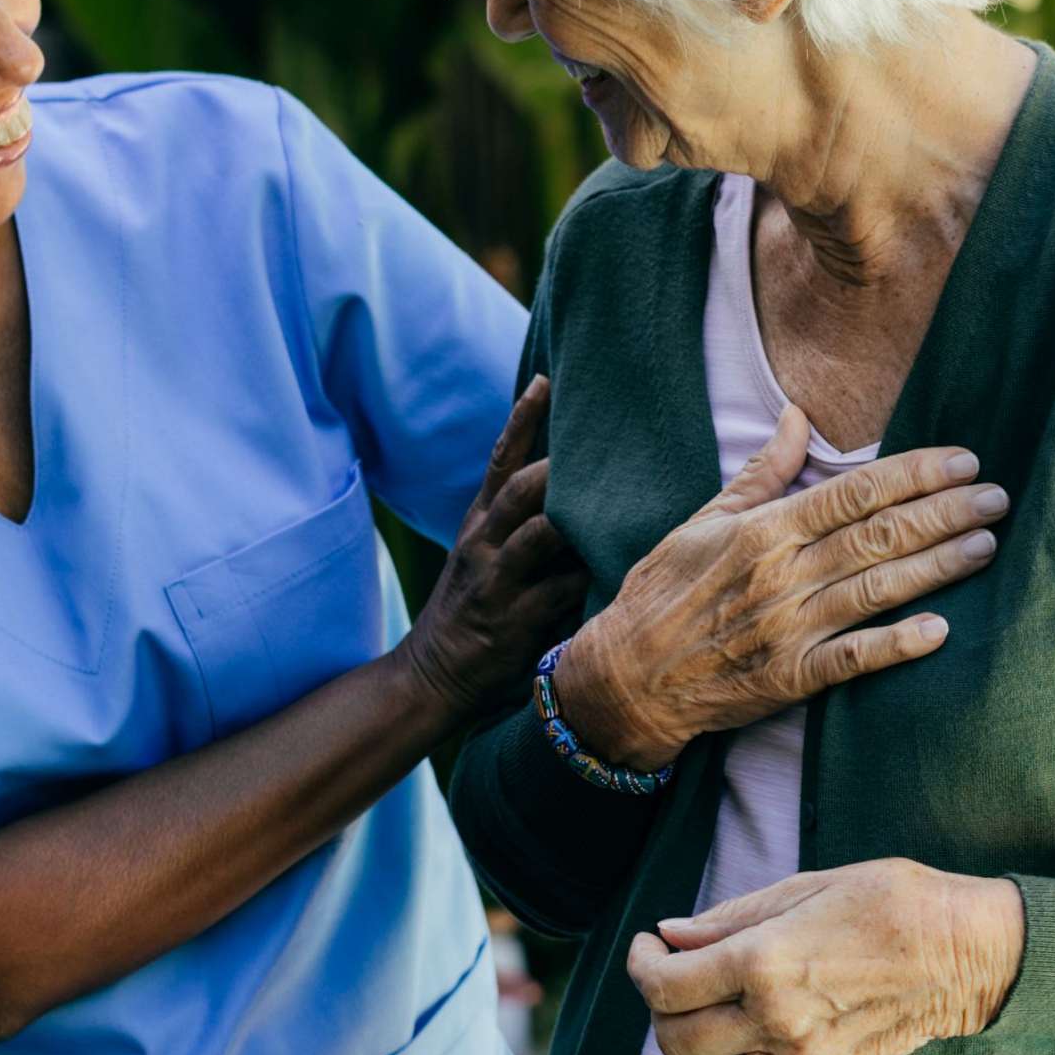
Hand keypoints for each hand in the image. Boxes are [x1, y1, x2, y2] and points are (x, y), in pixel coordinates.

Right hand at [398, 376, 584, 721]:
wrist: (432, 676)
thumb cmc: (474, 612)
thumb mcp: (484, 560)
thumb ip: (522, 528)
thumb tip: (579, 491)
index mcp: (477, 525)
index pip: (497, 460)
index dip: (521, 419)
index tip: (546, 379)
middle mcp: (482, 545)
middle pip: (517, 487)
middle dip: (557, 462)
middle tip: (601, 439)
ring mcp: (496, 582)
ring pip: (538, 533)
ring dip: (576, 514)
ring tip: (616, 497)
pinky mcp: (514, 621)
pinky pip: (560, 591)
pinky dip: (591, 577)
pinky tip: (623, 566)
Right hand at [552, 414, 1005, 771]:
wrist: (627, 677)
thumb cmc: (665, 592)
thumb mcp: (703, 520)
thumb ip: (763, 473)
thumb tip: (800, 417)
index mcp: (762, 530)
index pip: (854, 492)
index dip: (915, 474)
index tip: (962, 461)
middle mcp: (780, 575)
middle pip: (878, 535)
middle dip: (944, 512)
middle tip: (995, 498)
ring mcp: (788, 629)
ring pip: (878, 589)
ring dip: (938, 567)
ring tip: (985, 546)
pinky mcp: (791, 679)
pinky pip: (854, 660)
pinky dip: (898, 646)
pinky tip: (941, 630)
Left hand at [627, 859, 1025, 1054]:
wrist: (966, 952)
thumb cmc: (890, 902)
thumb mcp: (806, 887)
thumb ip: (730, 918)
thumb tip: (672, 935)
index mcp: (766, 961)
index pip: (664, 986)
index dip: (641, 964)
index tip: (649, 946)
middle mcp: (777, 1019)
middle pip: (674, 1039)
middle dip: (659, 1006)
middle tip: (676, 974)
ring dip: (695, 1048)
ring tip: (712, 1010)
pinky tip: (746, 1042)